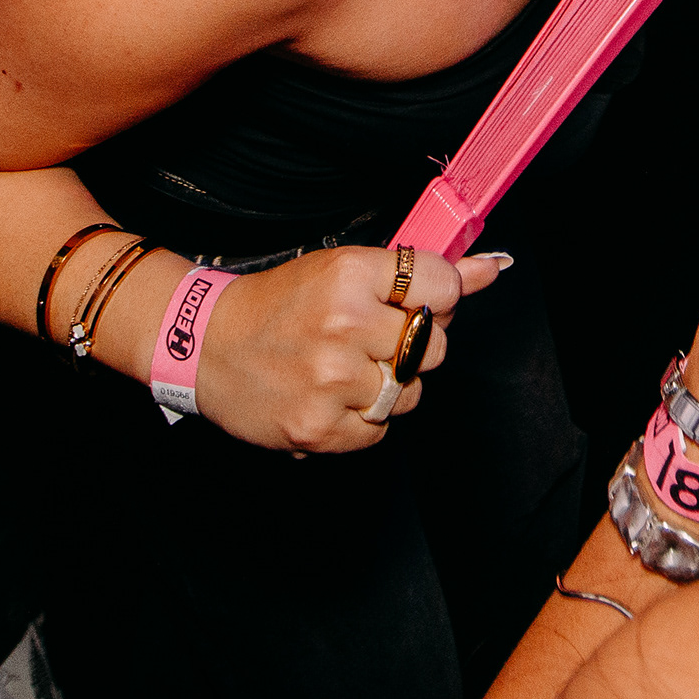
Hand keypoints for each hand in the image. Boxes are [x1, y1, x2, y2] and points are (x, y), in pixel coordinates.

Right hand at [195, 244, 503, 452]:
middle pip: (433, 345)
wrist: (207, 345)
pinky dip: (363, 418)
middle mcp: (343, 323)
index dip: (436, 297)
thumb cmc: (279, 304)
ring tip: (345, 367)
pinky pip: (380, 430)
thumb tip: (491, 268)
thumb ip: (421, 272)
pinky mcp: (319, 427)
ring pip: (409, 392)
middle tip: (370, 337)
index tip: (416, 300)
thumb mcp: (343, 269)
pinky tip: (331, 396)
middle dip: (411, 344)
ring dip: (387, 384)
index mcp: (350, 273)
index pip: (443, 285)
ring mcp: (331, 379)